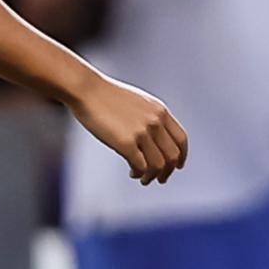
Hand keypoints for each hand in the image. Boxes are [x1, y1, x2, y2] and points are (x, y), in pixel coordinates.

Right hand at [71, 75, 186, 184]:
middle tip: (161, 179)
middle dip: (168, 171)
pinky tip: (132, 172)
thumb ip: (149, 117)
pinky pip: (140, 166)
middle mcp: (155, 122)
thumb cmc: (105, 95)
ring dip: (153, 176)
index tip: (177, 166)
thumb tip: (152, 136)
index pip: (181, 139)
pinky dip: (139, 173)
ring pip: (158, 165)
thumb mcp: (137, 102)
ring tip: (144, 179)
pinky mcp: (125, 142)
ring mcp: (141, 132)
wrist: (86, 90)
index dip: (181, 156)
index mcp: (160, 111)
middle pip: (172, 156)